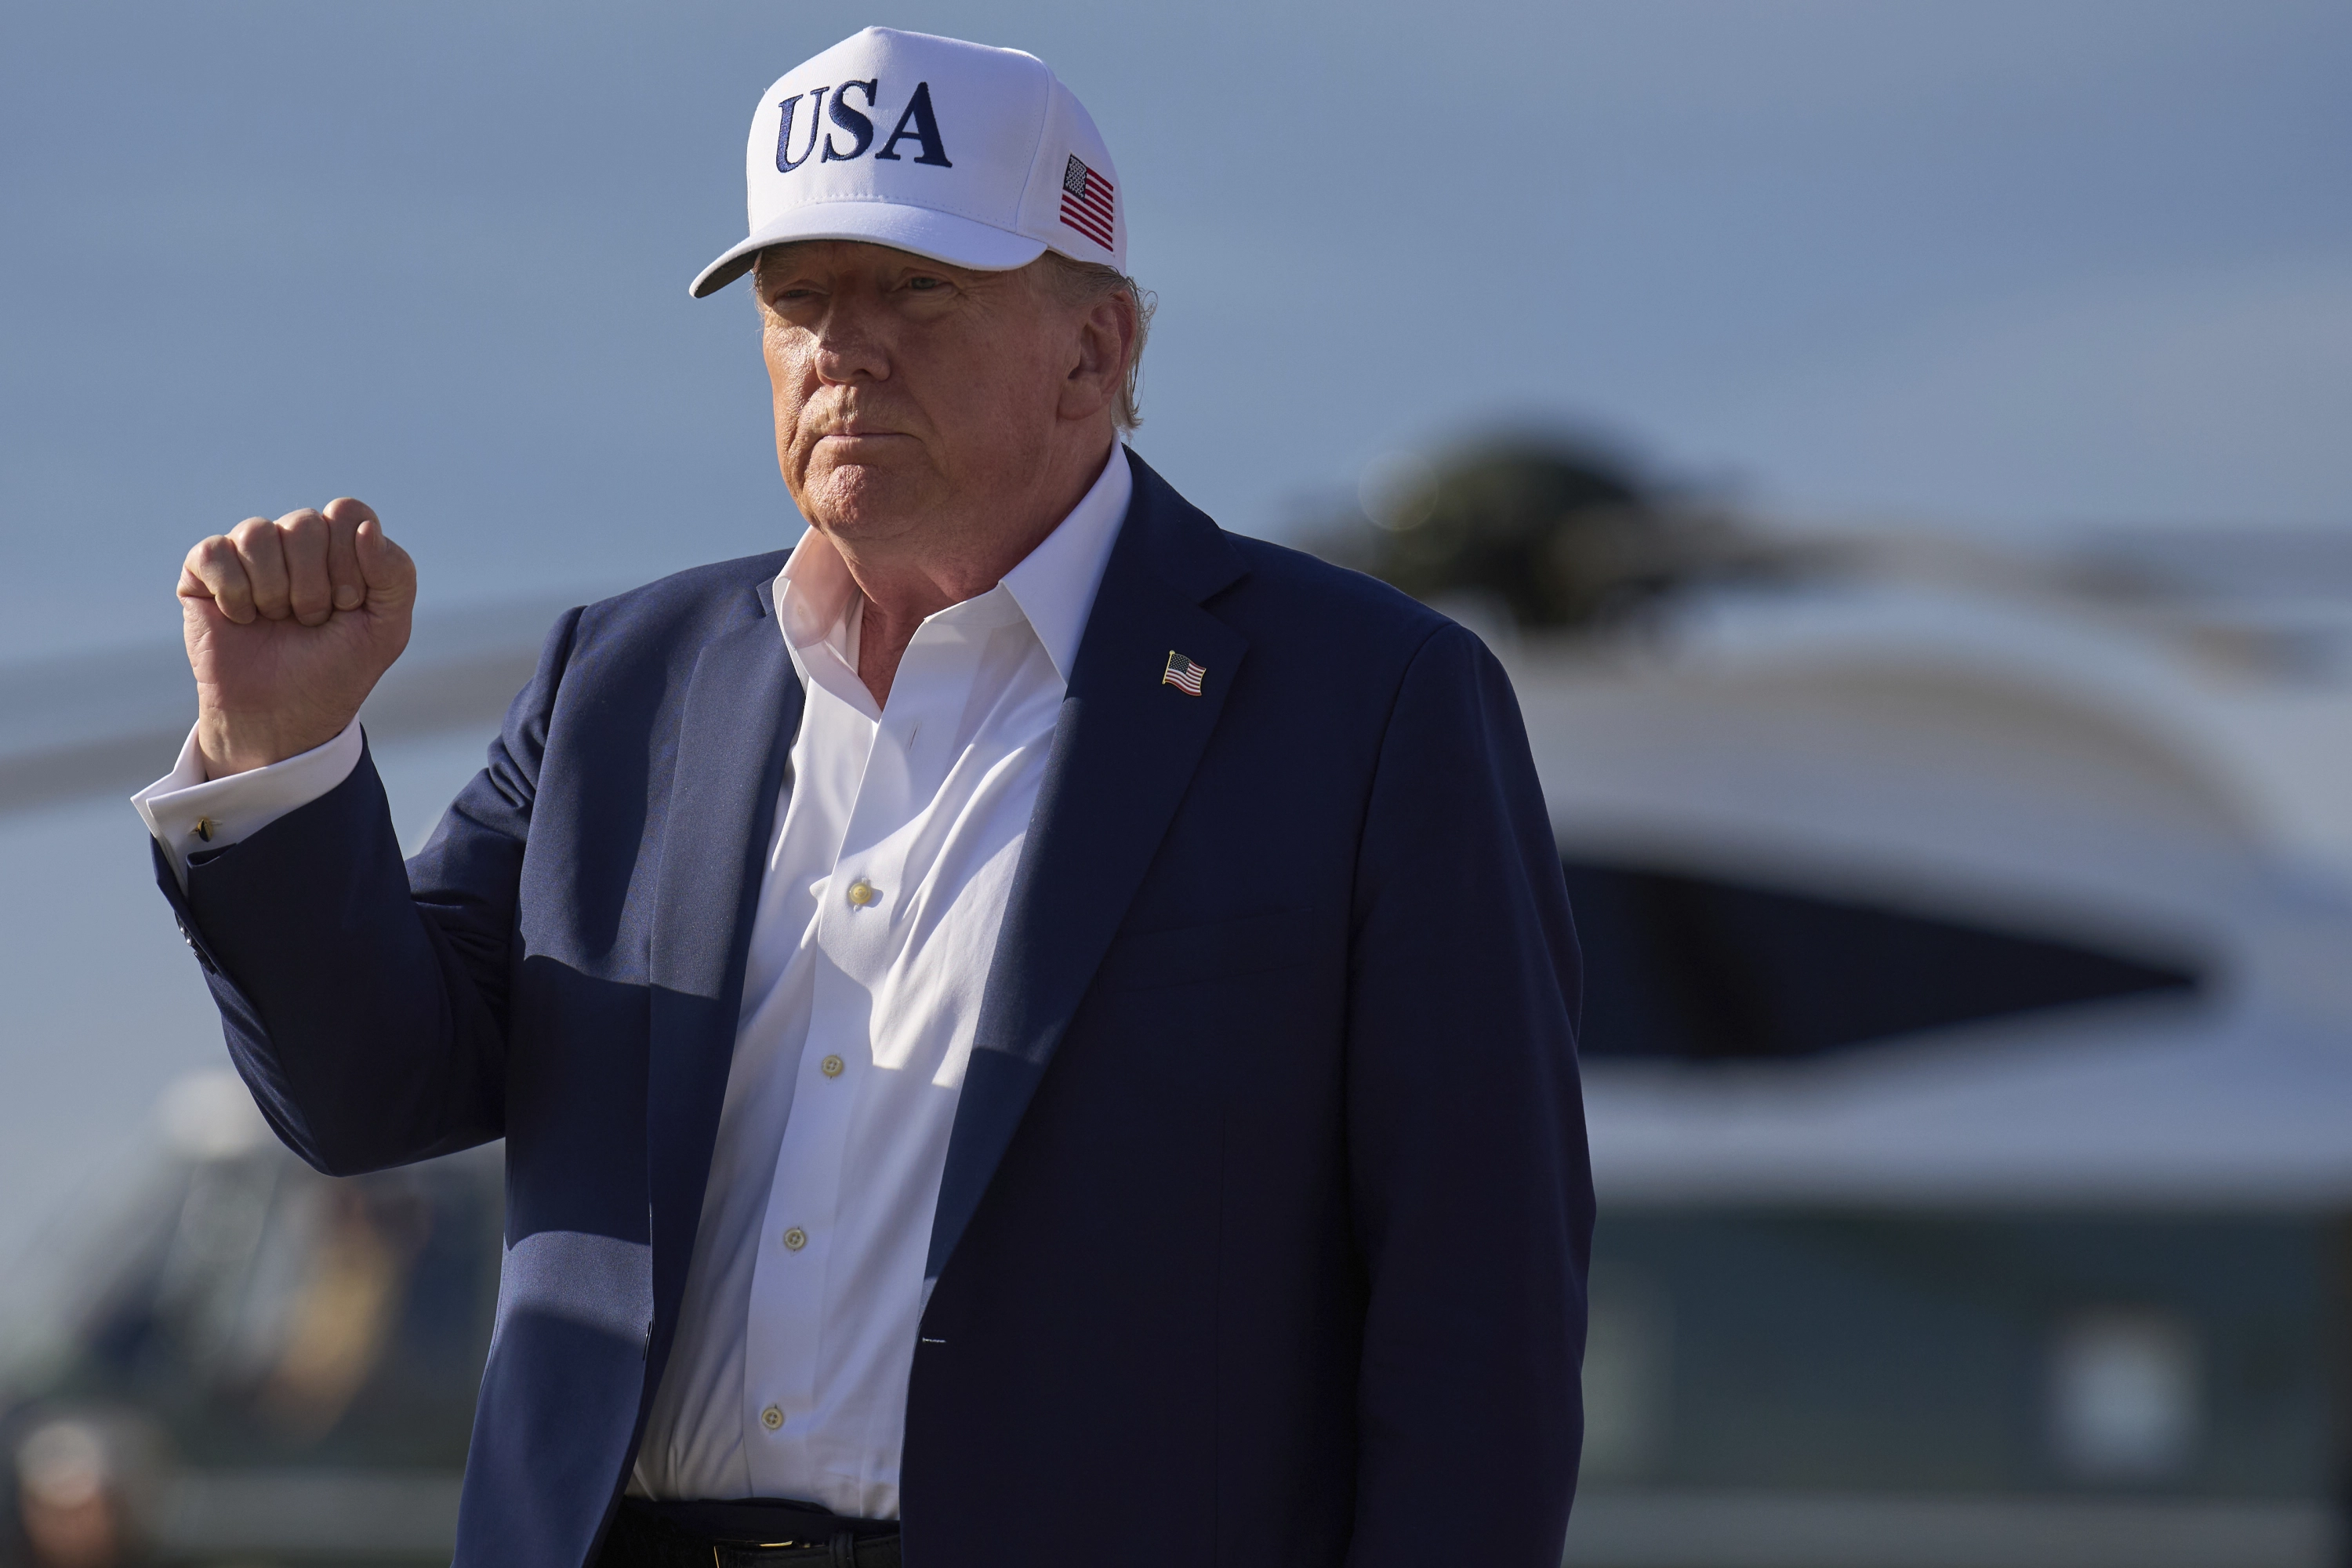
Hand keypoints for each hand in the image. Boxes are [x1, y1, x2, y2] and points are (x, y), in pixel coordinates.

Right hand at [179, 498, 415, 777]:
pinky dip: (234, 595)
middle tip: (311, 620)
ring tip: (278, 621)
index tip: (349, 605)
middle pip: (304, 523)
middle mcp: (294, 541)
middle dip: (313, 586)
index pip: (347, 513)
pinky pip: (215, 553)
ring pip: (257, 533)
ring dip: (274, 592)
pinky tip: (243, 619)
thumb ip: (396, 574)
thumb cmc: (336, 669)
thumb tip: (366, 527)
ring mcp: (248, 553)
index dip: (350, 562)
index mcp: (340, 545)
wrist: (284, 715)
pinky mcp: (204, 570)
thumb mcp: (387, 628)